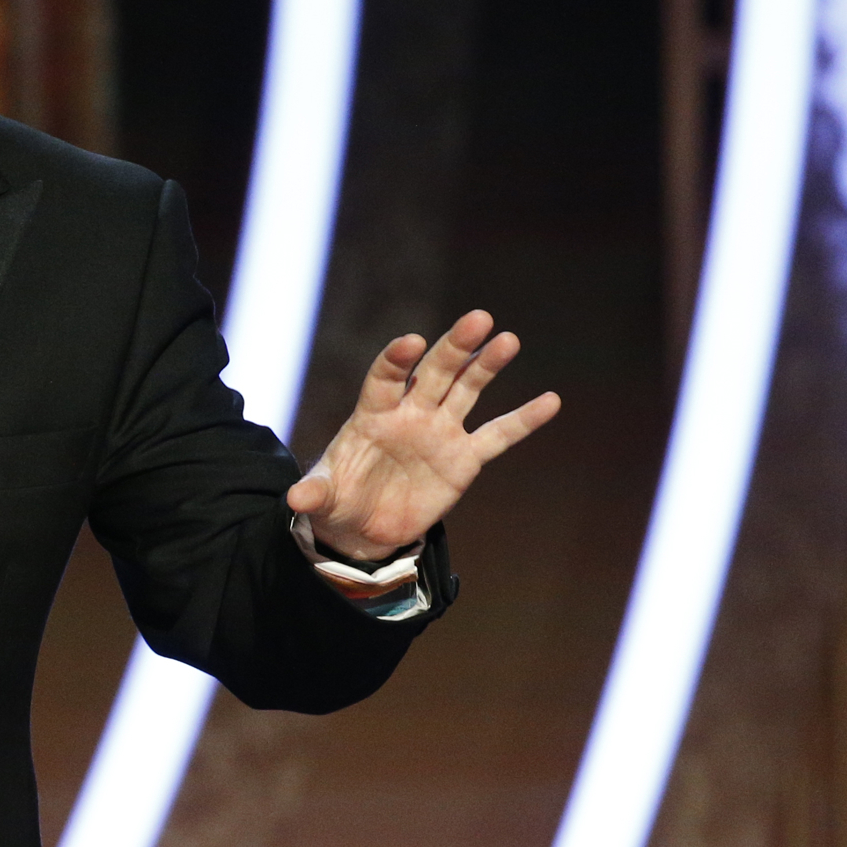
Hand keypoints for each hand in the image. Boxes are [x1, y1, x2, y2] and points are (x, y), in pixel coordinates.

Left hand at [287, 311, 561, 560]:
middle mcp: (410, 413)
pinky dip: (523, 420)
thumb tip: (296, 499)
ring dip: (487, 366)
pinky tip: (550, 401)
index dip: (397, 359)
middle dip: (455, 347)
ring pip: (467, 390)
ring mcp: (440, 432)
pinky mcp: (464, 458)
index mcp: (373, 414)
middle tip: (478, 319)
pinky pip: (498, 435)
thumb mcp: (322, 499)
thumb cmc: (338, 501)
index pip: (385, 377)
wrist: (364, 528)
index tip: (412, 341)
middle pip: (435, 372)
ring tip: (509, 339)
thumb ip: (315, 494)